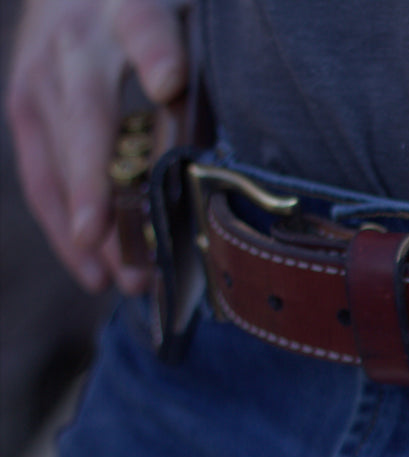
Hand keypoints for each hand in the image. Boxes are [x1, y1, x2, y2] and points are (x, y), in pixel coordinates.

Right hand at [6, 0, 187, 294]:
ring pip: (57, 162)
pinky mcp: (24, 109)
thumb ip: (189, 58)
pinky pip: (39, 176)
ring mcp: (38, 81)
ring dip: (89, 230)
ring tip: (124, 281)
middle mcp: (71, 46)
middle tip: (132, 259)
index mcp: (127, 13)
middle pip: (88, 123)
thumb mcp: (183, 18)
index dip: (158, 55)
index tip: (171, 82)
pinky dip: (64, 226)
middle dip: (107, 196)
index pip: (145, 31)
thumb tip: (184, 103)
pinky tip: (92, 269)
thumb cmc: (149, 9)